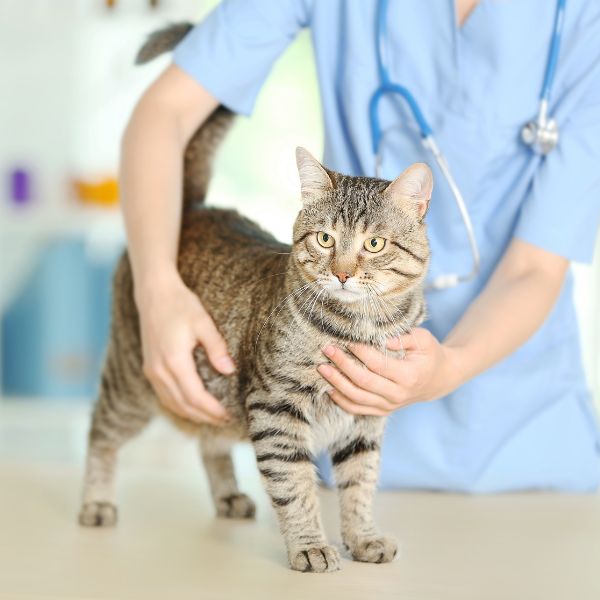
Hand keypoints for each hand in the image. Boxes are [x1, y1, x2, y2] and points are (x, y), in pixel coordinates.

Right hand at [138, 272, 234, 424]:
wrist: (154, 293)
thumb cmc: (180, 305)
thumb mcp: (203, 322)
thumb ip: (216, 348)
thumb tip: (229, 371)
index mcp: (173, 361)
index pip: (195, 397)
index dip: (212, 410)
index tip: (228, 416)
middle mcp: (159, 371)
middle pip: (183, 405)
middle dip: (205, 416)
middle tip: (225, 422)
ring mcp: (151, 370)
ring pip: (172, 403)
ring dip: (191, 414)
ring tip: (212, 418)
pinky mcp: (149, 367)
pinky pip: (164, 395)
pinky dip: (179, 405)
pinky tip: (192, 406)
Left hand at [317, 328, 462, 415]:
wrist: (439, 379)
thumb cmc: (429, 354)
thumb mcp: (424, 339)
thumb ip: (405, 337)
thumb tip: (383, 338)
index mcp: (409, 376)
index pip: (378, 364)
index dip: (360, 352)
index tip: (346, 340)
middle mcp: (398, 394)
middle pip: (363, 381)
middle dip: (342, 364)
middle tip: (327, 349)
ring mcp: (389, 405)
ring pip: (357, 398)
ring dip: (336, 383)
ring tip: (322, 368)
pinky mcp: (383, 411)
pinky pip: (357, 409)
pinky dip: (341, 400)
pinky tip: (328, 387)